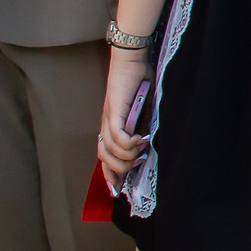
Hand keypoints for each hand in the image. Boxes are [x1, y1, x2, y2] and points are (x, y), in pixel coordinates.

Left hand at [98, 47, 153, 181]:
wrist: (133, 60)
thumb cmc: (139, 83)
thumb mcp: (144, 111)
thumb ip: (143, 128)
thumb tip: (147, 147)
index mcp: (110, 126)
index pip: (103, 157)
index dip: (109, 175)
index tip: (118, 190)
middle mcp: (105, 125)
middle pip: (104, 158)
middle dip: (120, 169)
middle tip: (138, 165)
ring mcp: (108, 119)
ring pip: (110, 150)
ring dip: (128, 155)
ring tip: (142, 150)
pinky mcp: (114, 112)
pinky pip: (117, 137)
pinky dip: (129, 143)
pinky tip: (142, 139)